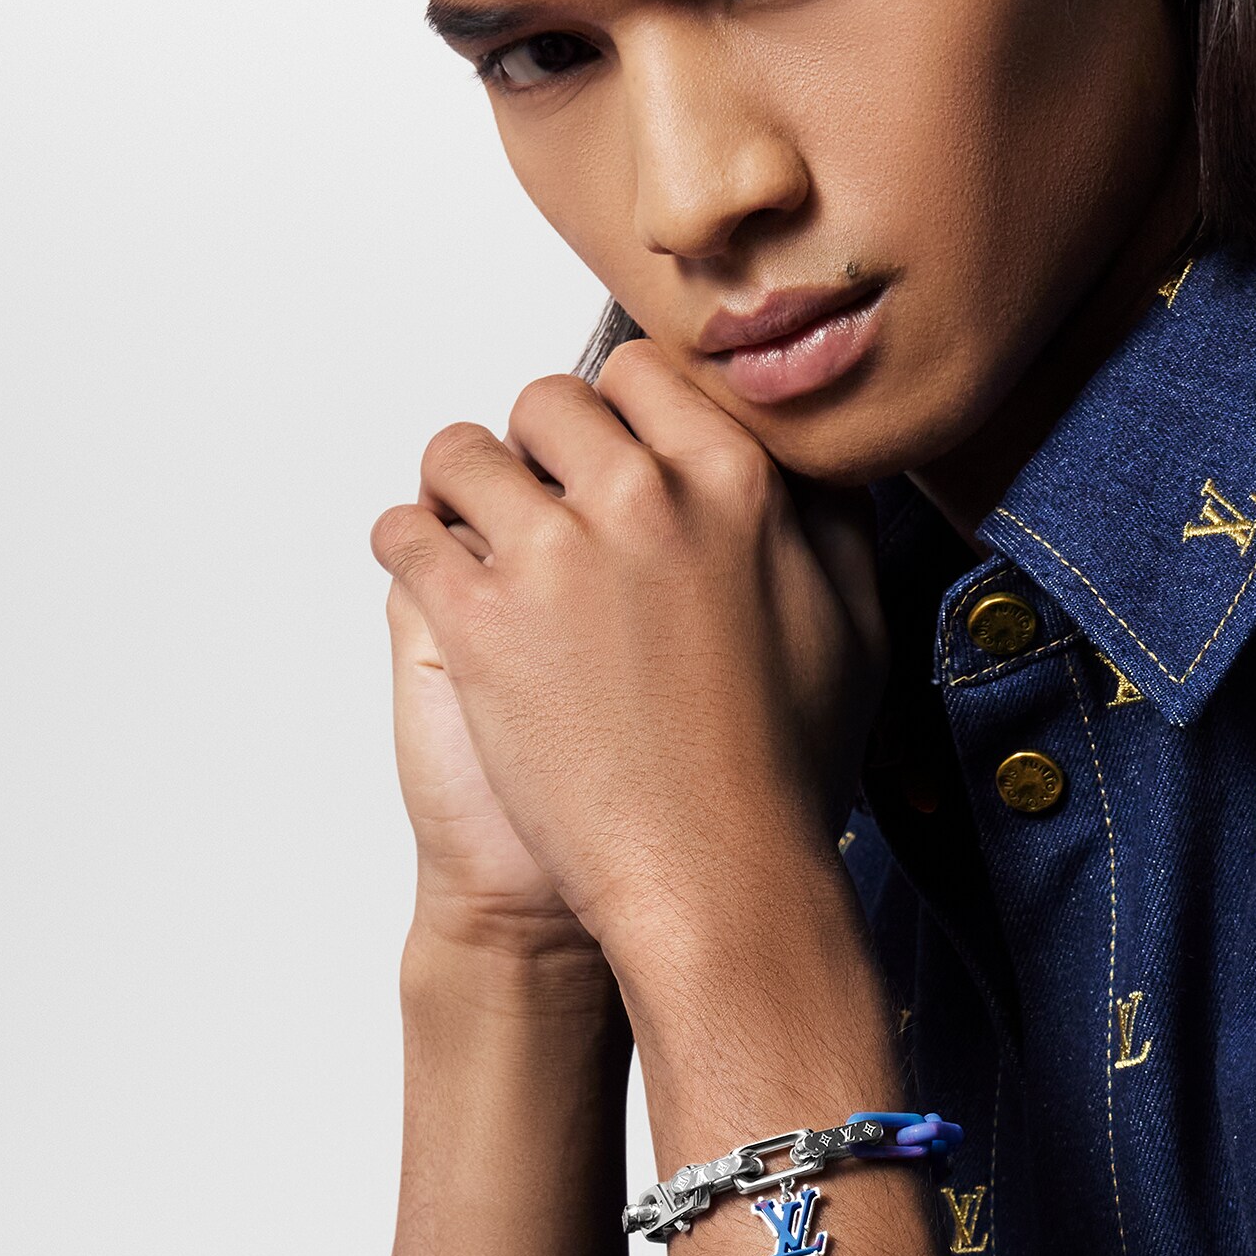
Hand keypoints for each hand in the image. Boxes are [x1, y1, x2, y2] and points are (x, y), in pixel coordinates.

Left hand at [371, 341, 886, 972]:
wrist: (715, 883)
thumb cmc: (784, 771)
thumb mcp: (852, 622)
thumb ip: (823, 517)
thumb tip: (798, 458)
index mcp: (735, 480)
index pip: (642, 372)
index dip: (615, 411)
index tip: (603, 449)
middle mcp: (643, 495)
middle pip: (547, 401)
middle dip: (537, 448)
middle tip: (541, 507)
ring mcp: (553, 553)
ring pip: (462, 453)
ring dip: (463, 491)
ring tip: (475, 539)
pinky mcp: (478, 619)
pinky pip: (403, 531)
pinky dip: (407, 547)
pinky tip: (433, 578)